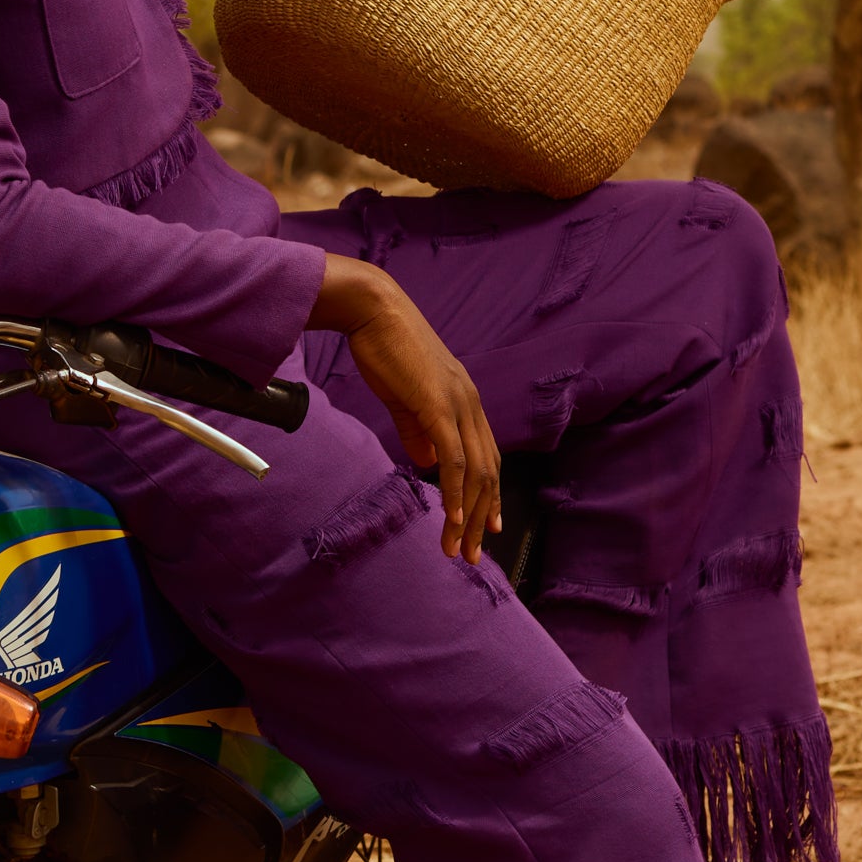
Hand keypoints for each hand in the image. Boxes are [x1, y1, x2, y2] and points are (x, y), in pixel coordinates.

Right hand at [306, 259, 501, 564]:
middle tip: (471, 551)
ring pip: (474, 471)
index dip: (487, 494)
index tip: (484, 526)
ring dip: (468, 514)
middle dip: (481, 516)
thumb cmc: (386, 348)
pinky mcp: (438, 405)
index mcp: (464, 401)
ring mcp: (458, 404)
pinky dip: (455, 491)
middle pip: (488, 472)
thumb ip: (418, 430)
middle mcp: (470, 404)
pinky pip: (454, 458)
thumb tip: (428, 462)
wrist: (373, 310)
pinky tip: (452, 516)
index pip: (486, 457)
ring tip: (458, 546)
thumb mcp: (405, 396)